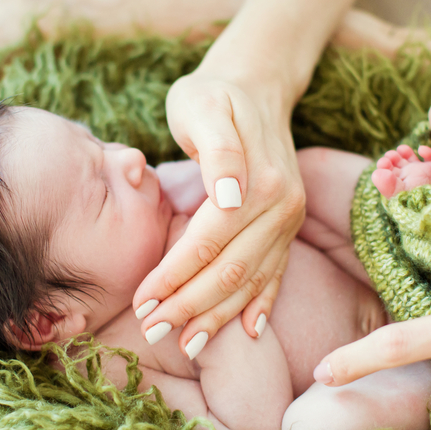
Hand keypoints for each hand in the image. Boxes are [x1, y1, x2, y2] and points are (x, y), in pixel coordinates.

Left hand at [133, 74, 305, 353]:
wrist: (256, 86)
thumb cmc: (213, 96)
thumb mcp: (203, 106)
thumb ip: (218, 150)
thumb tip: (228, 196)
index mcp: (259, 182)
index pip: (208, 243)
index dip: (173, 276)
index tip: (141, 301)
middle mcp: (282, 206)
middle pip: (229, 271)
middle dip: (188, 307)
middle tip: (152, 330)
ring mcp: (288, 220)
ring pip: (251, 282)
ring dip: (217, 317)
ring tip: (186, 343)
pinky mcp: (288, 228)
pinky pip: (275, 274)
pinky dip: (260, 305)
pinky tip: (246, 332)